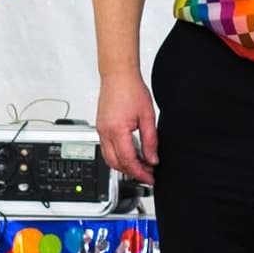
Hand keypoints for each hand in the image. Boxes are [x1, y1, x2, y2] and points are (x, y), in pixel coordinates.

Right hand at [96, 67, 157, 185]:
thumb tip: (152, 159)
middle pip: (116, 164)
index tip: (150, 177)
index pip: (128, 161)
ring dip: (124, 166)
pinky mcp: (101, 127)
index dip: (140, 173)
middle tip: (147, 174)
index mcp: (117, 131)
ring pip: (109, 159)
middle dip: (132, 173)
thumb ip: (150, 140)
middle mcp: (105, 132)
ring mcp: (101, 130)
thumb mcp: (147, 117)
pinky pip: (107, 149)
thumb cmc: (131, 89)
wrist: (118, 75)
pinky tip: (131, 154)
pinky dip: (118, 156)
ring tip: (141, 165)